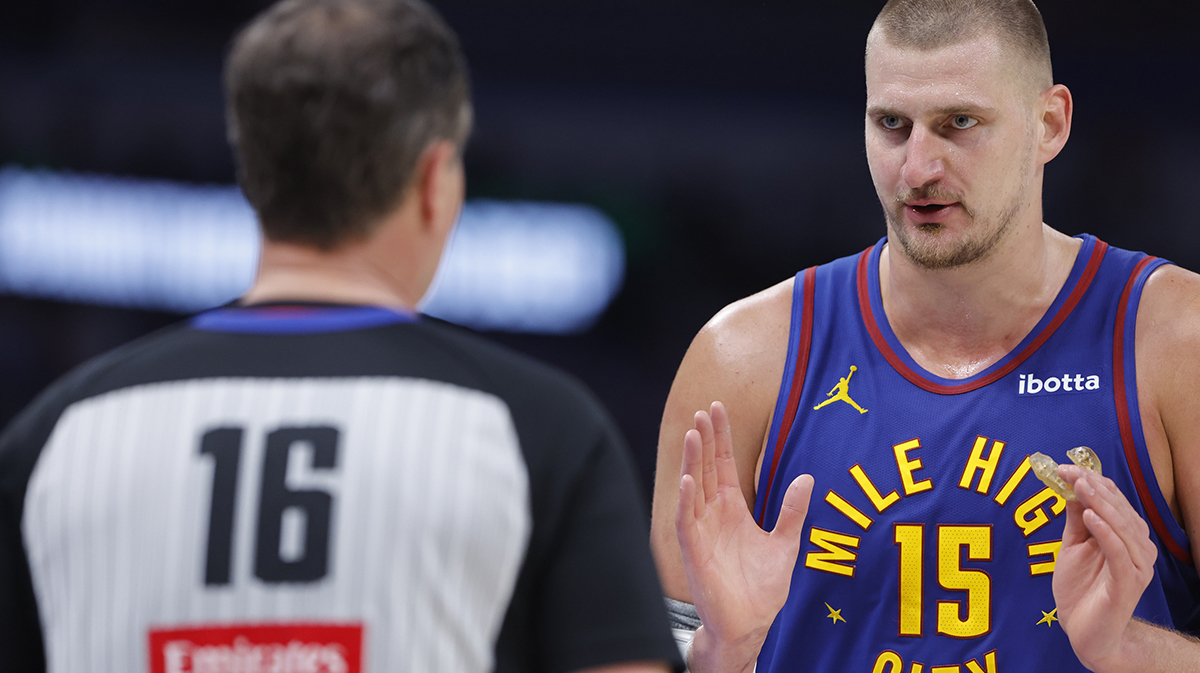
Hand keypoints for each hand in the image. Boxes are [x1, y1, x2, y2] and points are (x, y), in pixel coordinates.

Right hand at [675, 401, 813, 672]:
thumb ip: (793, 512)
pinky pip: (687, 521)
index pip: (723, 465)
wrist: (749, 624)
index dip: (721, 437)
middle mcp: (712, 515)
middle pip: (706, 468)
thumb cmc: (761, 587)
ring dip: (692, 462)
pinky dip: (687, 500)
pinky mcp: (694, 551)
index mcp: (732, 509)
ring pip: (693, 488)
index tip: (718, 408)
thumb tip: (808, 479)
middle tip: (705, 410)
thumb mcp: (785, 544)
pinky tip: (689, 480)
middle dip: (705, 439)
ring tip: (694, 434)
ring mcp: (701, 531)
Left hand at [1052, 465, 1157, 670]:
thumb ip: (1076, 520)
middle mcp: (1138, 548)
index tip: (1065, 467)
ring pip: (1123, 527)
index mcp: (1125, 536)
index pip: (1114, 501)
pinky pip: (1120, 553)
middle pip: (1119, 510)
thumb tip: (1071, 486)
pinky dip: (1107, 532)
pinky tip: (1091, 516)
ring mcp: (1137, 565)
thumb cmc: (1081, 588)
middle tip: (1070, 472)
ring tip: (1081, 487)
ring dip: (1101, 504)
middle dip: (1094, 488)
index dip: (1092, 481)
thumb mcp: (1073, 546)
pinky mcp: (1130, 583)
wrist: (1084, 630)